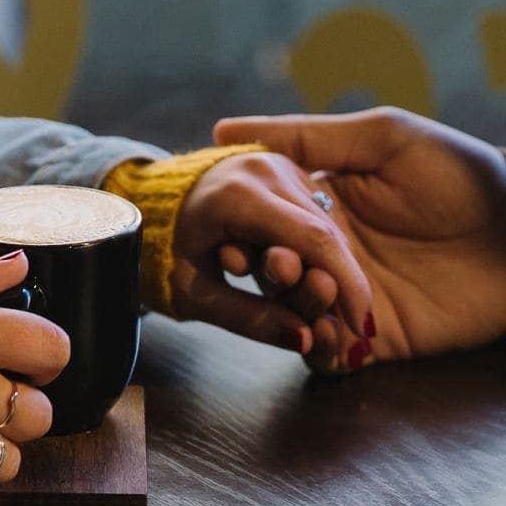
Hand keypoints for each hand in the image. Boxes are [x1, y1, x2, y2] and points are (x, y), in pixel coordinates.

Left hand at [169, 151, 374, 355]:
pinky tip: (322, 277)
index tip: (363, 326)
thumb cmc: (161, 251)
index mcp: (239, 195)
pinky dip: (325, 247)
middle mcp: (265, 169)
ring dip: (338, 266)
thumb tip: (304, 342)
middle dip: (347, 281)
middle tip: (360, 327)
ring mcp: (277, 163)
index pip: (312, 242)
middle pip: (327, 231)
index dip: (346, 286)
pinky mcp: (285, 167)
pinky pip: (317, 211)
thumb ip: (250, 318)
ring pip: (327, 220)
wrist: (142, 202)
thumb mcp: (196, 294)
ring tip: (341, 308)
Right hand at [213, 107, 505, 369]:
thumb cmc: (462, 175)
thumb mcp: (384, 139)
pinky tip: (332, 333)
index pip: (264, 222)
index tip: (241, 230)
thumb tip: (223, 128)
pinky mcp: (377, 341)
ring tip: (320, 290)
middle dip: (271, 269)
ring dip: (295, 307)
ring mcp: (351, 300)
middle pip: (272, 272)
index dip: (248, 228)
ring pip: (294, 315)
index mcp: (324, 205)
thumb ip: (310, 136)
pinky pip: (330, 355)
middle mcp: (330, 254)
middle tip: (286, 263)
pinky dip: (321, 349)